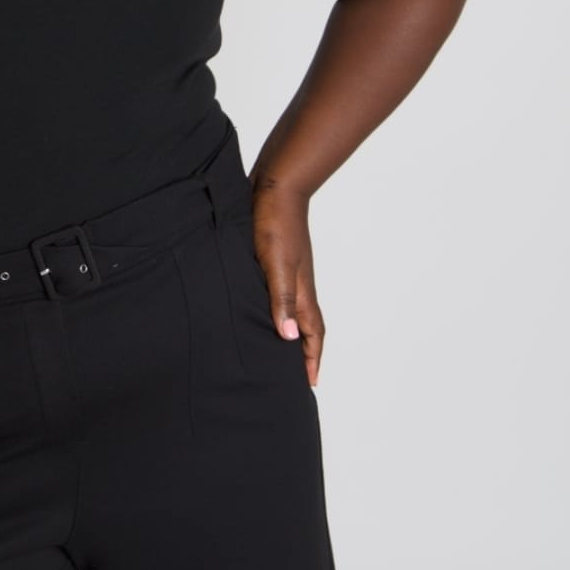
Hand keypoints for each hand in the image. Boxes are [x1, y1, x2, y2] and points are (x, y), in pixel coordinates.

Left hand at [247, 174, 324, 386]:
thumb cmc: (275, 224)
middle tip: (291, 375)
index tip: (309, 383)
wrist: (274, 187)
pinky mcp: (274, 259)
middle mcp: (298, 284)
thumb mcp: (276, 264)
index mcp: (301, 290)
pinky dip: (274, 308)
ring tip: (273, 349)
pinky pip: (277, 293)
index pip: (312, 333)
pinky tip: (257, 309)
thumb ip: (282, 299)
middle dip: (301, 352)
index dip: (311, 358)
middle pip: (304, 326)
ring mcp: (287, 271)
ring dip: (287, 330)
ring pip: (290, 310)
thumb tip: (288, 337)